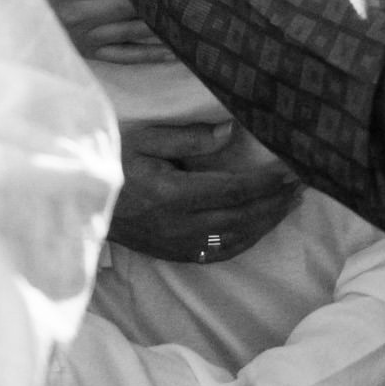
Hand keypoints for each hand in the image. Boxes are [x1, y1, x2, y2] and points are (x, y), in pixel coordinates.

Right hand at [110, 116, 300, 266]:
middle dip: (276, 202)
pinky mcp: (176, 254)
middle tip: (302, 184)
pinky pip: (220, 253)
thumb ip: (187, 137)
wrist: (82, 204)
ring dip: (267, 222)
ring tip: (290, 202)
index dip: (266, 182)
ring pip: (235, 239)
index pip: (232, 191)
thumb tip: (230, 131)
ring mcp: (178, 245)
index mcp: (172, 194)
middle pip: (241, 218)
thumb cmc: (112, 165)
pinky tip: (261, 225)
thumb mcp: (143, 139)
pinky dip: (247, 240)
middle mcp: (179, 225)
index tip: (291, 170)